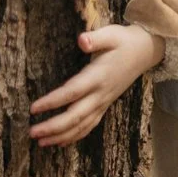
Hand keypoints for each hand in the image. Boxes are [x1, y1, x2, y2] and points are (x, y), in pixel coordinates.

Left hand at [28, 24, 161, 147]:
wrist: (145, 52)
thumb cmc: (124, 41)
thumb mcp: (111, 34)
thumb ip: (95, 38)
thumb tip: (81, 40)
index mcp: (98, 76)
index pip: (72, 93)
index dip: (53, 102)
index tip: (34, 108)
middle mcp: (100, 94)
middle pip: (75, 116)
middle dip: (53, 127)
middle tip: (32, 132)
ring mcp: (103, 102)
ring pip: (81, 126)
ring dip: (61, 136)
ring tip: (41, 142)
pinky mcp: (105, 105)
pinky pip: (89, 126)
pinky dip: (74, 137)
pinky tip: (60, 142)